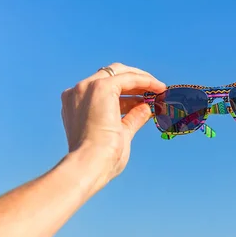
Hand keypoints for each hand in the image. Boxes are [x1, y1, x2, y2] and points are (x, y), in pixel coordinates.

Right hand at [61, 63, 165, 192]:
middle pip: (110, 75)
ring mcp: (87, 88)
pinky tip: (159, 89)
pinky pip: (129, 78)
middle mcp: (78, 92)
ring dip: (141, 80)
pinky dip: (145, 81)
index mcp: (76, 104)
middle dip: (134, 82)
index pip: (103, 89)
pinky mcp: (101, 87)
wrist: (90, 164)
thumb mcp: (119, 134)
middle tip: (154, 91)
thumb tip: (145, 108)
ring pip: (119, 72)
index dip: (125, 93)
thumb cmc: (101, 159)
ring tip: (160, 90)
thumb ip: (131, 119)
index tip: (143, 100)